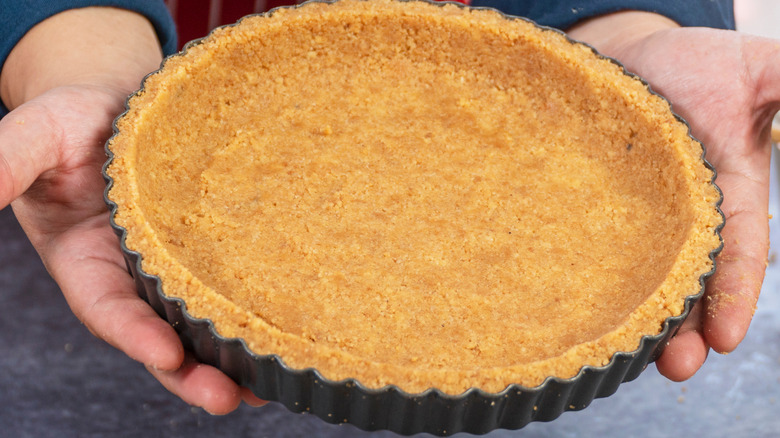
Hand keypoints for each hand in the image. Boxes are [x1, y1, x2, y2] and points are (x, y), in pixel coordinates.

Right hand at [0, 8, 263, 413]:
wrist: (118, 101)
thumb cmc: (70, 118)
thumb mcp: (35, 135)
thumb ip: (7, 163)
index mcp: (85, 261)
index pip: (107, 309)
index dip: (134, 334)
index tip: (166, 355)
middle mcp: (132, 274)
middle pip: (160, 333)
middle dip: (190, 372)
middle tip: (227, 398)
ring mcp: (173, 264)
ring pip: (200, 320)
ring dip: (231, 357)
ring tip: (268, 387)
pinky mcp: (209, 247)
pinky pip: (228, 285)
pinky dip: (253, 313)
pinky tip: (286, 335)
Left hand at [569, 13, 776, 379]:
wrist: (625, 56)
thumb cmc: (695, 62)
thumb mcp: (757, 68)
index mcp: (729, 194)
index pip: (738, 253)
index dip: (733, 295)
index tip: (724, 337)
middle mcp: (681, 218)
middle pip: (687, 282)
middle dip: (684, 327)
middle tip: (677, 367)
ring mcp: (631, 219)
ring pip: (637, 277)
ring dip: (637, 319)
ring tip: (626, 354)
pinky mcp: (587, 211)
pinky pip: (585, 249)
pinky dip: (583, 280)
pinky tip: (570, 308)